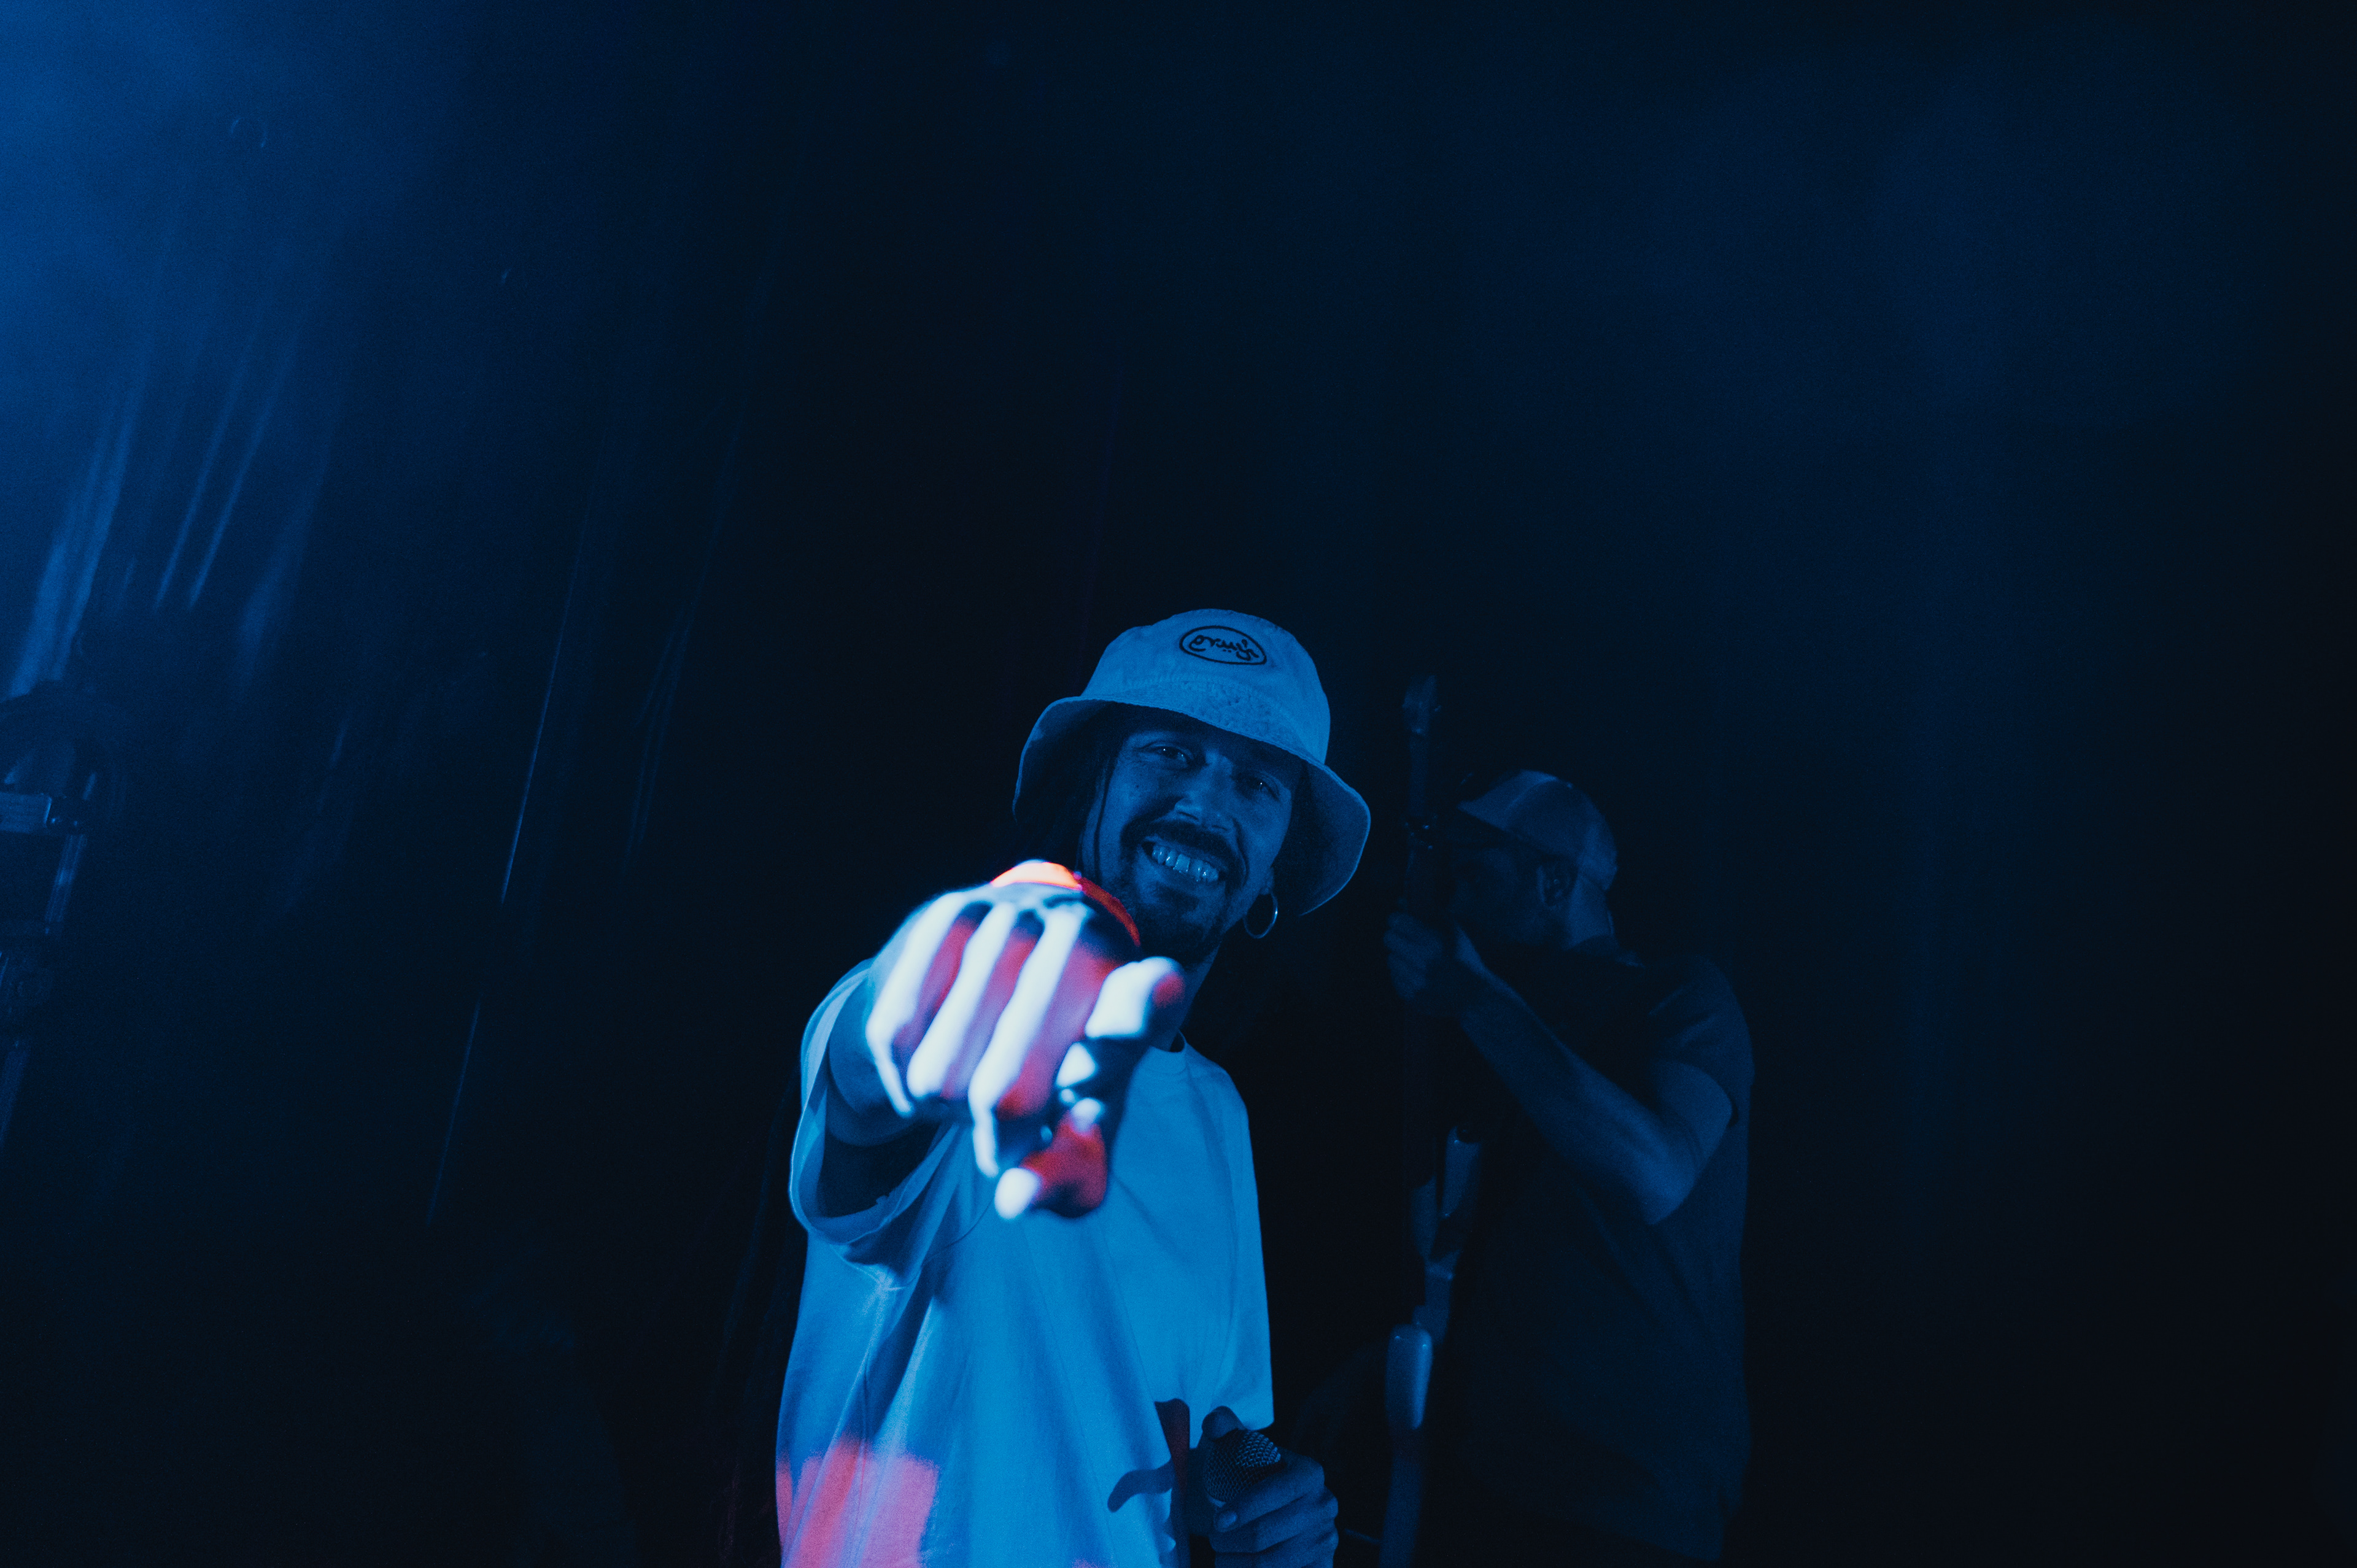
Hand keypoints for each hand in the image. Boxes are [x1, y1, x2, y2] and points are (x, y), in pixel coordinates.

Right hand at [864, 867, 1186, 1218]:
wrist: (992, 983)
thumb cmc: (1053, 1072)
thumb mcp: (1077, 1134)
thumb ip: (1067, 1180)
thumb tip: (1016, 1199)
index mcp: (1138, 1002)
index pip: (1140, 1003)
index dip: (1146, 1003)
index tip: (1160, 988)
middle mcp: (1085, 946)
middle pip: (1008, 1097)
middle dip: (999, 1139)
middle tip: (1012, 1126)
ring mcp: (1017, 921)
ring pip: (938, 1076)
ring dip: (944, 1108)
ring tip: (977, 1073)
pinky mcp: (951, 914)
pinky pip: (893, 1033)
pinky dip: (903, 1071)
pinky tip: (934, 1049)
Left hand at [1191, 1407, 1337, 1567]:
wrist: (1273, 1508)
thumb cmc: (1250, 1476)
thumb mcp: (1239, 1447)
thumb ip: (1224, 1427)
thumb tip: (1214, 1423)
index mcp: (1309, 1472)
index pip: (1275, 1493)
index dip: (1243, 1510)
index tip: (1217, 1522)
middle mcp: (1324, 1505)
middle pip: (1266, 1534)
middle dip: (1229, 1540)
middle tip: (1214, 1539)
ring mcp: (1327, 1539)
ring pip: (1270, 1563)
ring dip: (1235, 1564)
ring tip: (1221, 1556)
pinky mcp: (1322, 1566)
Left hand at [1383, 910, 1491, 1019]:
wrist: (1474, 996)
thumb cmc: (1464, 959)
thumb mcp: (1454, 931)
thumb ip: (1428, 913)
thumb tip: (1400, 901)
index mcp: (1434, 943)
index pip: (1397, 922)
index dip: (1399, 919)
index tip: (1403, 921)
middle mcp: (1423, 962)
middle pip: (1388, 939)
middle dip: (1397, 937)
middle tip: (1408, 940)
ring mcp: (1416, 982)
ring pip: (1391, 959)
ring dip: (1401, 958)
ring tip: (1418, 961)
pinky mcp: (1410, 997)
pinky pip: (1395, 978)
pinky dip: (1403, 975)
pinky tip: (1419, 975)